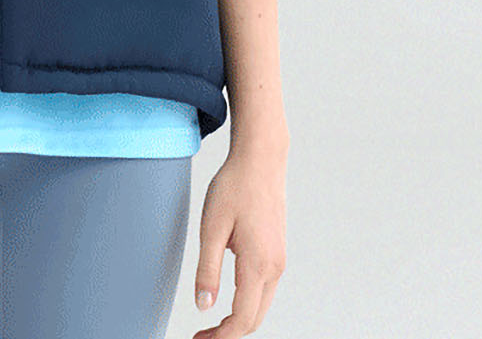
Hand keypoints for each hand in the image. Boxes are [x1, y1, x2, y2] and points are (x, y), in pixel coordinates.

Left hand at [191, 132, 287, 336]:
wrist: (260, 160)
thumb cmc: (234, 187)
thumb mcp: (211, 227)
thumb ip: (207, 270)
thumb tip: (204, 306)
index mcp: (258, 263)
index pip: (243, 318)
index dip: (222, 336)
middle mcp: (274, 267)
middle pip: (255, 318)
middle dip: (229, 333)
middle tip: (202, 336)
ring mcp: (279, 260)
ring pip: (261, 305)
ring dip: (238, 319)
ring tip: (210, 322)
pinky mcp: (277, 252)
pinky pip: (264, 289)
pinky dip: (247, 303)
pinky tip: (227, 298)